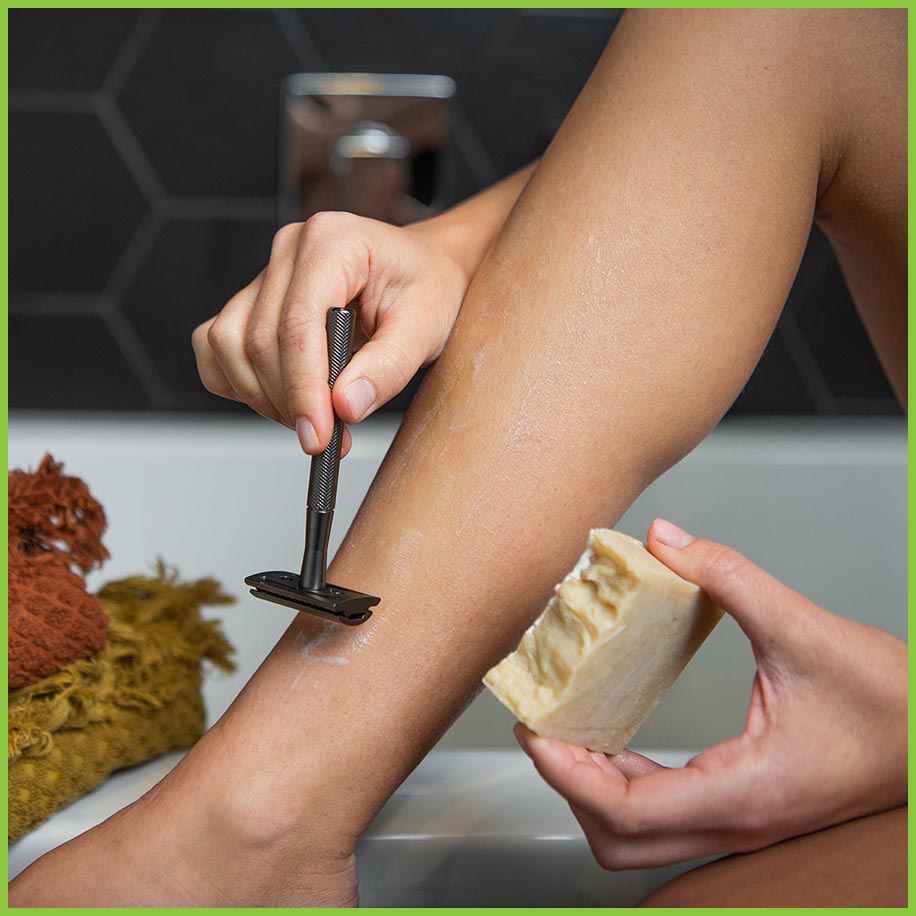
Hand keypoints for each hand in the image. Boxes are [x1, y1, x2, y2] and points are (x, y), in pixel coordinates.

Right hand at [192, 211, 470, 453]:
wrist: (422, 271)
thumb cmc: (427, 288)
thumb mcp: (428, 328)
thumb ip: (388, 367)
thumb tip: (345, 407)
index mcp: (333, 241)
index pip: (297, 323)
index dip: (302, 387)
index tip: (318, 436)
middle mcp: (289, 250)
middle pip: (259, 341)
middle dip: (289, 402)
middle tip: (328, 439)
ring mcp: (265, 273)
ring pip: (229, 345)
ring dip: (264, 397)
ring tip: (314, 419)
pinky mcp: (251, 300)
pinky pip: (217, 346)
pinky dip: (239, 382)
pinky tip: (281, 398)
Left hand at [515, 519, 906, 869]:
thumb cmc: (892, 703)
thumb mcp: (803, 628)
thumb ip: (727, 577)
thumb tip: (665, 539)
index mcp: (746, 792)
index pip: (627, 811)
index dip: (566, 774)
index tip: (533, 729)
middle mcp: (736, 820)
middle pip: (618, 840)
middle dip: (568, 787)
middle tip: (541, 726)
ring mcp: (740, 821)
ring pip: (638, 835)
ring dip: (592, 787)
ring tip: (565, 727)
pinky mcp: (743, 806)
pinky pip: (663, 812)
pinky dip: (623, 781)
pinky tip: (613, 736)